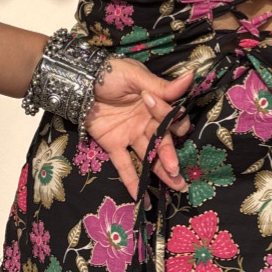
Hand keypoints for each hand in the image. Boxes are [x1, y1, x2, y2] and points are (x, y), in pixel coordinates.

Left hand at [85, 58, 194, 200]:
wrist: (80, 78)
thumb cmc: (111, 73)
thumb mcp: (136, 76)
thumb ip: (161, 85)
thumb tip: (191, 76)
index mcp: (155, 105)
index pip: (169, 118)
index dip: (171, 120)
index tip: (170, 117)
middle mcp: (146, 123)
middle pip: (162, 142)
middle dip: (171, 156)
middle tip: (176, 169)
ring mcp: (130, 136)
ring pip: (148, 156)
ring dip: (160, 171)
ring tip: (175, 186)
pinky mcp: (113, 145)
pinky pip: (124, 165)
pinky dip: (132, 181)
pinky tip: (141, 197)